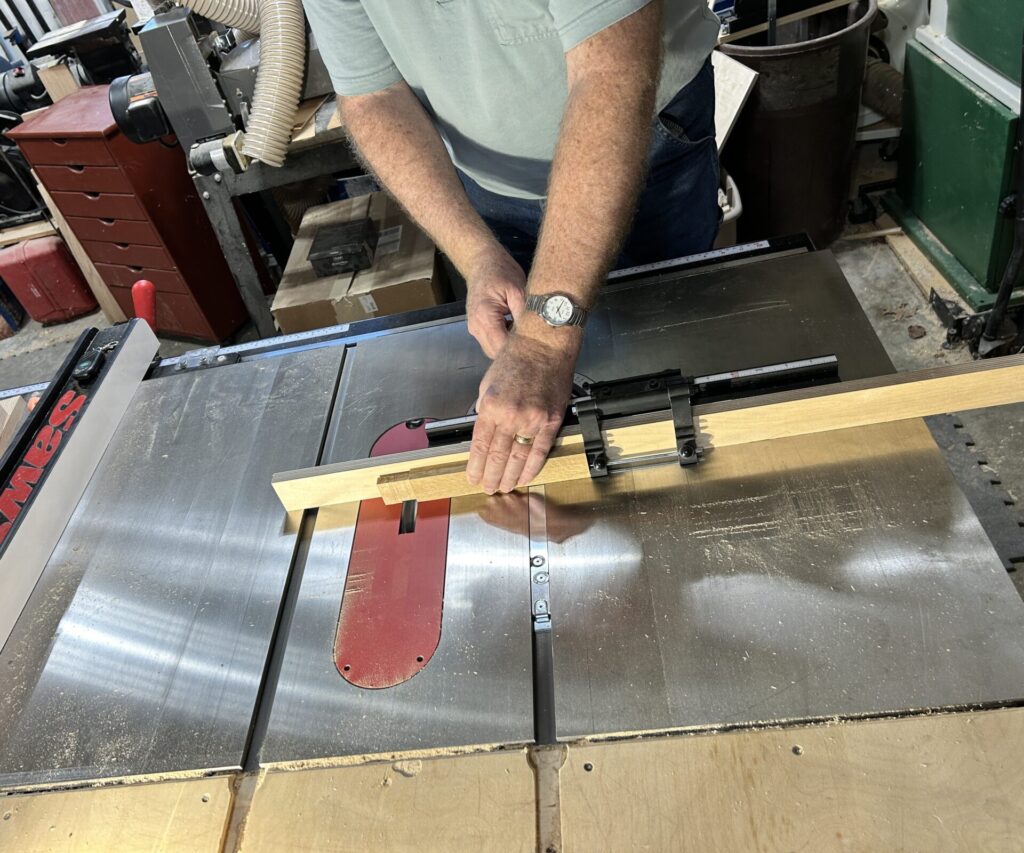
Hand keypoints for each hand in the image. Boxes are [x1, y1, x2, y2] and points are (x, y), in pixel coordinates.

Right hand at [465, 246, 526, 358]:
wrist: (482, 262)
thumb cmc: (501, 272)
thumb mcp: (518, 290)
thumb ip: (524, 315)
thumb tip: (535, 335)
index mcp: (485, 317)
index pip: (503, 346)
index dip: (520, 351)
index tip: (538, 350)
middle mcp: (476, 327)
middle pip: (496, 353)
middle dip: (515, 353)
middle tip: (536, 347)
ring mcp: (474, 329)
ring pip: (493, 350)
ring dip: (509, 348)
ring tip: (526, 338)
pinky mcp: (477, 327)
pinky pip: (491, 342)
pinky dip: (504, 342)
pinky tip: (516, 332)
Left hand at [467, 313, 580, 493]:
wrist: (544, 344)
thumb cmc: (516, 358)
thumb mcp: (488, 383)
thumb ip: (485, 409)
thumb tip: (484, 431)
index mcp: (491, 406)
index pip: (480, 445)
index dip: (475, 466)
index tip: (472, 477)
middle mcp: (511, 415)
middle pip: (498, 456)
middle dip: (490, 476)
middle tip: (487, 488)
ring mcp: (532, 420)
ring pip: (518, 458)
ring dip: (510, 476)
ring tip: (504, 487)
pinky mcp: (551, 421)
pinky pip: (540, 450)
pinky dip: (531, 467)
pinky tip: (525, 477)